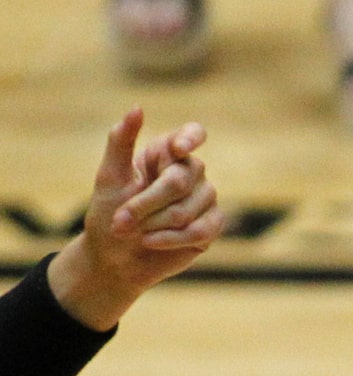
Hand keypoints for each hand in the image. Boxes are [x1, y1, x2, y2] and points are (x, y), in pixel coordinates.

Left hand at [45, 112, 221, 332]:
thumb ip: (121, 142)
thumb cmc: (108, 216)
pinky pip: (201, 230)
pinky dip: (172, 238)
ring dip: (156, 224)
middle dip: (148, 203)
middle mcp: (190, 174)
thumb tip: (137, 108)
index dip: (191, 139)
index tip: (178, 150)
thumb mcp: (109, 178)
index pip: (193, 134)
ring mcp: (204, 200)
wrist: (114, 258)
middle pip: (181, 179)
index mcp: (165, 155)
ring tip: (136, 233)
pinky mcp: (211, 227)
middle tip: (122, 220)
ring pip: (190, 208)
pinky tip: (152, 242)